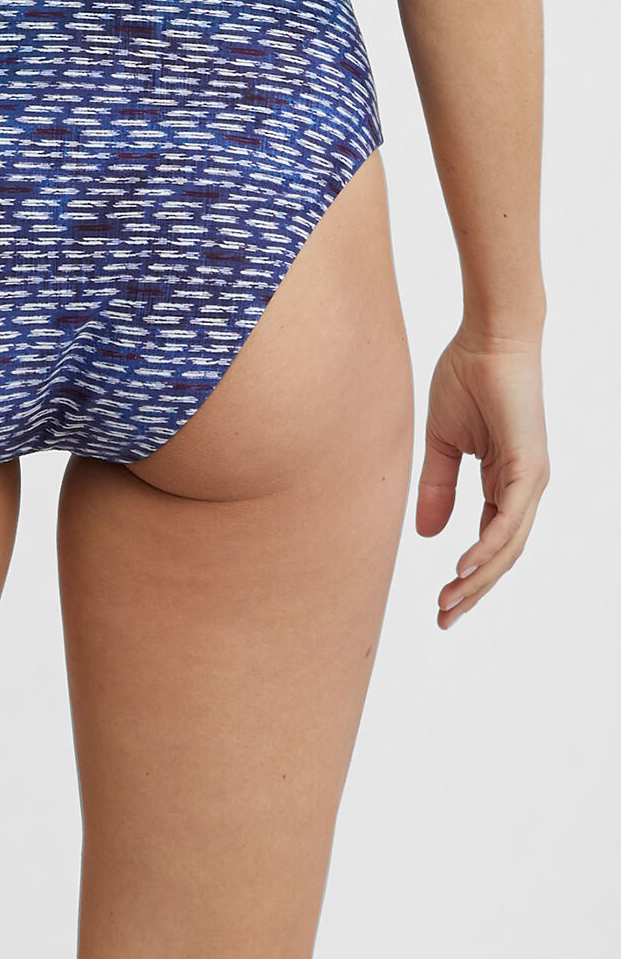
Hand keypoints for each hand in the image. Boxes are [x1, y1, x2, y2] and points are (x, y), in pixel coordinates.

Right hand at [416, 329, 548, 629]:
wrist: (488, 338)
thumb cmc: (468, 379)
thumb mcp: (441, 443)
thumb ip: (437, 487)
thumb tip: (428, 535)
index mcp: (504, 483)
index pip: (489, 543)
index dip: (466, 577)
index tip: (440, 605)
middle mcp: (524, 488)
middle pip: (502, 556)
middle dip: (473, 592)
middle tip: (444, 620)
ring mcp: (530, 479)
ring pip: (508, 545)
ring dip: (478, 578)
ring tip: (448, 603)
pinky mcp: (528, 466)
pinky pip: (509, 518)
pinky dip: (488, 545)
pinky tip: (463, 567)